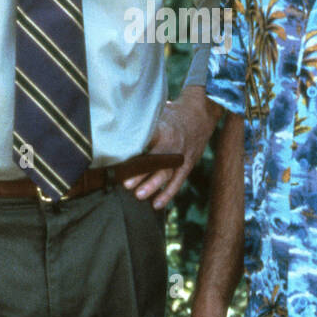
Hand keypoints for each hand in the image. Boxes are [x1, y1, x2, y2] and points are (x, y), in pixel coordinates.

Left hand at [123, 86, 220, 209]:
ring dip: (153, 185)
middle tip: (126, 183)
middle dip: (141, 172)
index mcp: (164, 128)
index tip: (119, 157)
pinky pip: (177, 181)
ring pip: (167, 173)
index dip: (133, 150)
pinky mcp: (187, 165)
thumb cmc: (172, 114)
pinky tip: (156, 204)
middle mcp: (173, 144)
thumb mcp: (157, 111)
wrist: (200, 115)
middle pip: (156, 160)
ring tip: (138, 195)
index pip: (146, 141)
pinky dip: (167, 194)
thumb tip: (116, 129)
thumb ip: (142, 123)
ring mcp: (181, 156)